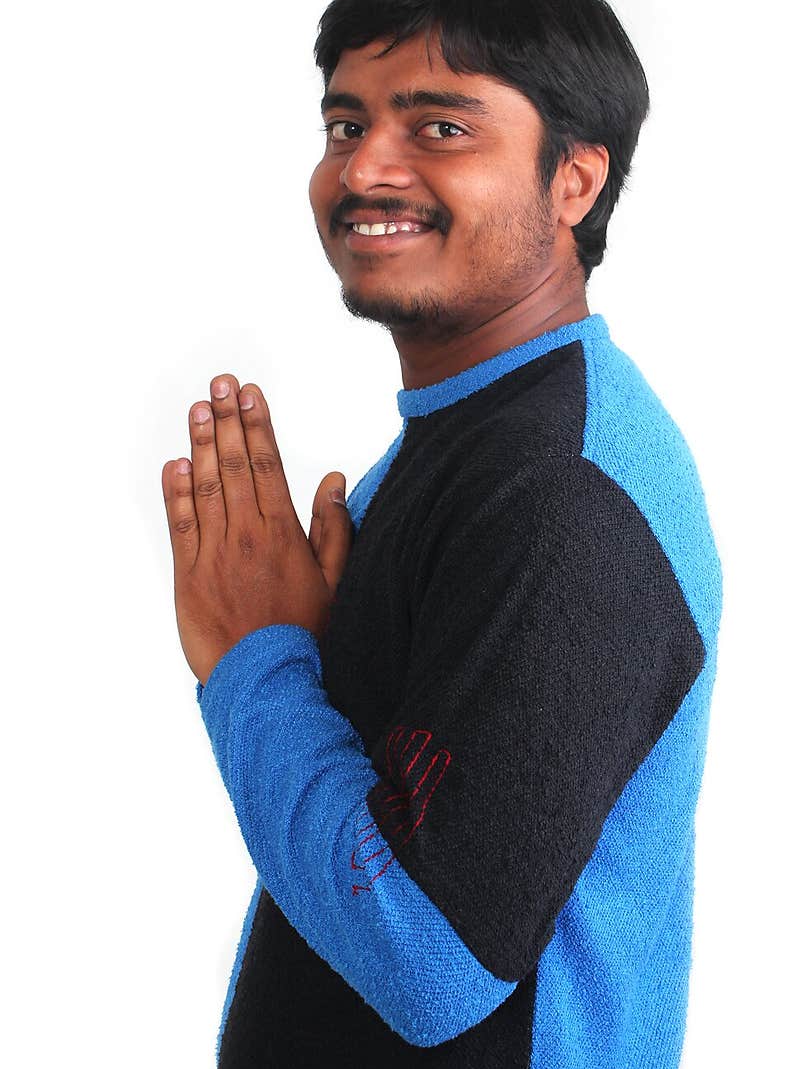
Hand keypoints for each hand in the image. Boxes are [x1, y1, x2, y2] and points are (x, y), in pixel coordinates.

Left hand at [161, 373, 352, 684]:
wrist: (269, 684)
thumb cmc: (307, 636)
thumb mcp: (336, 582)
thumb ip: (334, 528)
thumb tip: (334, 480)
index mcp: (284, 534)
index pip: (269, 465)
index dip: (258, 425)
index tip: (250, 394)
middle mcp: (248, 537)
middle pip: (236, 466)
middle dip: (228, 421)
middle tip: (220, 384)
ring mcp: (214, 555)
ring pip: (207, 487)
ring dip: (203, 444)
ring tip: (199, 409)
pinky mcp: (188, 577)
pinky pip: (181, 526)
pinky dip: (176, 493)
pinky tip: (177, 463)